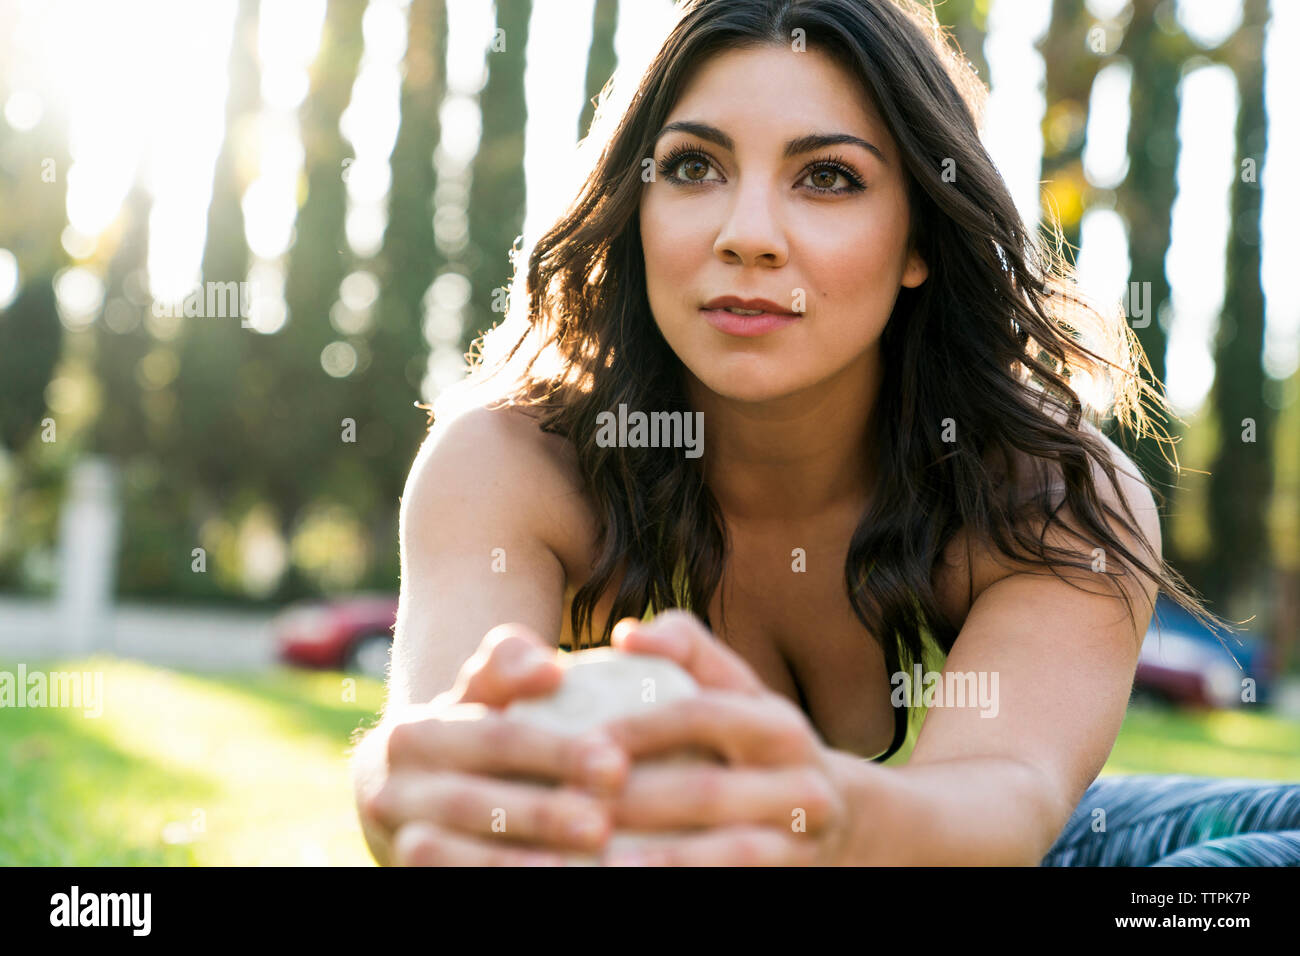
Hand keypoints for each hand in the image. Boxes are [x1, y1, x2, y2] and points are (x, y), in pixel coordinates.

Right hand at [354, 623, 628, 865]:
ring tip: (576, 866)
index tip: (616, 763)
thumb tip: (549, 668)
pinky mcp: (408, 876)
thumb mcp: (477, 694)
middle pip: (471, 804)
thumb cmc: (466, 735)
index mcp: (414, 735)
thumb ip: (507, 667)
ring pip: (448, 857)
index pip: (494, 739)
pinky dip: (502, 882)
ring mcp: (397, 842)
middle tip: (602, 824)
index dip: (554, 752)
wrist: (404, 801)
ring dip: (515, 863)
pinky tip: (559, 879)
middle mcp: (394, 792)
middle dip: (539, 814)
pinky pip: (450, 881)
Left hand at [598, 610, 856, 865]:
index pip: (704, 716)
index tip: (583, 742)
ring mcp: (799, 845)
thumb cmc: (754, 739)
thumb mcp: (736, 690)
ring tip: (602, 863)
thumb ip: (685, 648)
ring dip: (662, 861)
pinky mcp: (788, 881)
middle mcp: (802, 785)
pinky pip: (733, 884)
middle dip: (635, 800)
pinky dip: (680, 882)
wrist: (834, 819)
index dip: (642, 728)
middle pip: (707, 791)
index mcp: (780, 727)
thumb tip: (626, 636)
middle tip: (569, 805)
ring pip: (730, 854)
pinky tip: (625, 881)